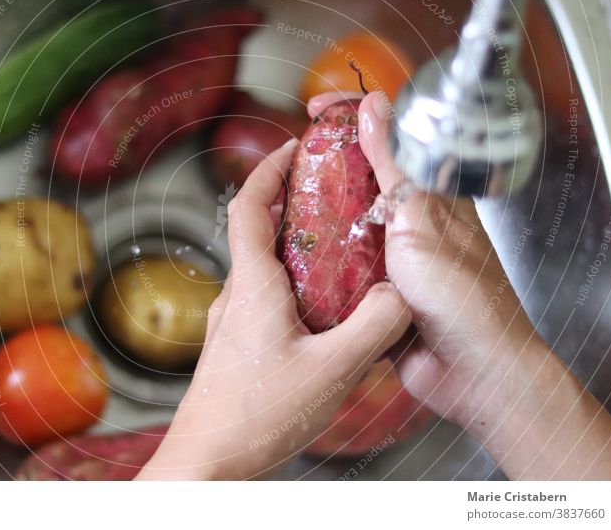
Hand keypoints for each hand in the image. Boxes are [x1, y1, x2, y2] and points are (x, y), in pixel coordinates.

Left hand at [137, 138, 410, 479]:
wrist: (209, 463)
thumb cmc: (255, 416)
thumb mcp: (333, 369)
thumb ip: (374, 325)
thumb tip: (400, 295)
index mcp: (253, 285)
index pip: (250, 205)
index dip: (268, 168)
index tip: (292, 147)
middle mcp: (237, 296)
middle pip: (259, 231)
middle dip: (292, 204)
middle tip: (331, 192)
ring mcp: (234, 323)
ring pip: (265, 268)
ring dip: (296, 249)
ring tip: (340, 250)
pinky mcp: (239, 347)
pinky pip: (267, 300)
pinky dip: (294, 286)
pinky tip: (326, 312)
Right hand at [317, 90, 610, 479]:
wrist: (471, 371)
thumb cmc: (461, 293)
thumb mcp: (420, 217)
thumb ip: (394, 165)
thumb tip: (374, 106)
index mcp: (429, 196)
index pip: (388, 140)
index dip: (351, 118)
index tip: (315, 108)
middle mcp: (408, 222)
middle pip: (360, 180)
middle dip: (323, 165)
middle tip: (287, 158)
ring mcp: (389, 258)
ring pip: (344, 224)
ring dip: (315, 214)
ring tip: (279, 202)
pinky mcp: (373, 293)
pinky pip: (338, 269)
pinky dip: (318, 260)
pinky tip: (292, 254)